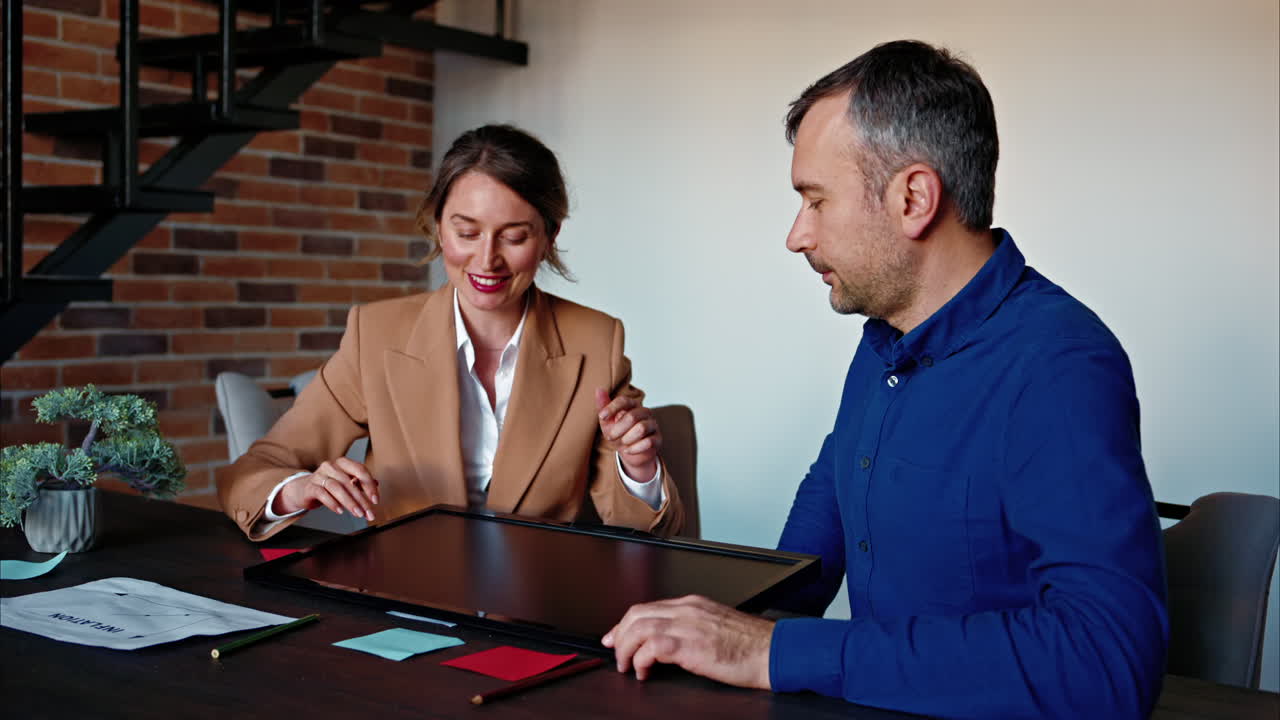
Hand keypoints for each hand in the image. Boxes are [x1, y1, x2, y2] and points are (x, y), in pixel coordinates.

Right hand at [275, 457, 378, 520]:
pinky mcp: (310, 487)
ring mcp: (319, 475)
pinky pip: (322, 494)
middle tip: (368, 512)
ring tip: (357, 513)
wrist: (303, 490)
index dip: (369, 485)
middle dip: (361, 499)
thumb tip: (376, 483)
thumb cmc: (327, 486)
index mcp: (342, 463)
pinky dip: (332, 503)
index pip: (360, 470)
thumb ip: (359, 482)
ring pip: (337, 487)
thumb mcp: (345, 483)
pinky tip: (340, 511)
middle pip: (349, 482)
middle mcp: (331, 466)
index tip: (376, 500)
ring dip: (349, 502)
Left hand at [595, 388, 661, 481]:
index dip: (612, 408)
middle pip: (632, 416)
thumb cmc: (619, 433)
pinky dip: (635, 448)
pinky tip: (628, 450)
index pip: (624, 401)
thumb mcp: (608, 422)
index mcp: (632, 405)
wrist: (631, 452)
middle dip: (618, 429)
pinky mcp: (658, 439)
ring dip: (627, 438)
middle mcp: (645, 412)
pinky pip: (648, 442)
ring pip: (641, 428)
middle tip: (610, 437)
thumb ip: (603, 406)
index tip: (602, 416)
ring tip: (622, 443)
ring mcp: (653, 425)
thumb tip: (599, 389)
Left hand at [601, 595, 772, 688]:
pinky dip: (640, 660)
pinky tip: (643, 672)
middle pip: (637, 613)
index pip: (649, 607)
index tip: (618, 635)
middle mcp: (687, 610)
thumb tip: (670, 643)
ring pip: (639, 628)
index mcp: (693, 604)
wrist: (772, 651)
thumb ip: (693, 628)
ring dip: (626, 648)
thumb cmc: (751, 645)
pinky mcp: (690, 645)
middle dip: (619, 633)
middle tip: (613, 650)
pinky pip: (651, 647)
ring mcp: (688, 625)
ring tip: (626, 666)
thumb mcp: (716, 627)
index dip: (627, 622)